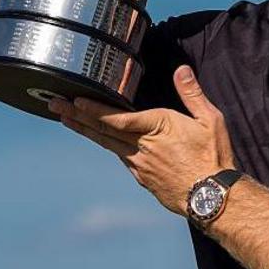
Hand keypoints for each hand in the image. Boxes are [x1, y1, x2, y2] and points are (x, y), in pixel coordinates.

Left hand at [48, 65, 237, 215]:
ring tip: (67, 118)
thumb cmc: (214, 158)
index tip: (74, 100)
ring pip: (107, 144)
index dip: (93, 108)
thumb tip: (181, 70)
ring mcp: (139, 166)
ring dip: (86, 129)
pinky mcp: (142, 179)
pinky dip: (107, 145)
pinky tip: (101, 140)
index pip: (117, 117)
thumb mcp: (210, 121)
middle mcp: (142, 148)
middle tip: (54, 104)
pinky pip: (120, 158)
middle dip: (76, 115)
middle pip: (102, 129)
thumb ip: (192, 94)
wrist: (213, 198)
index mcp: (157, 128)